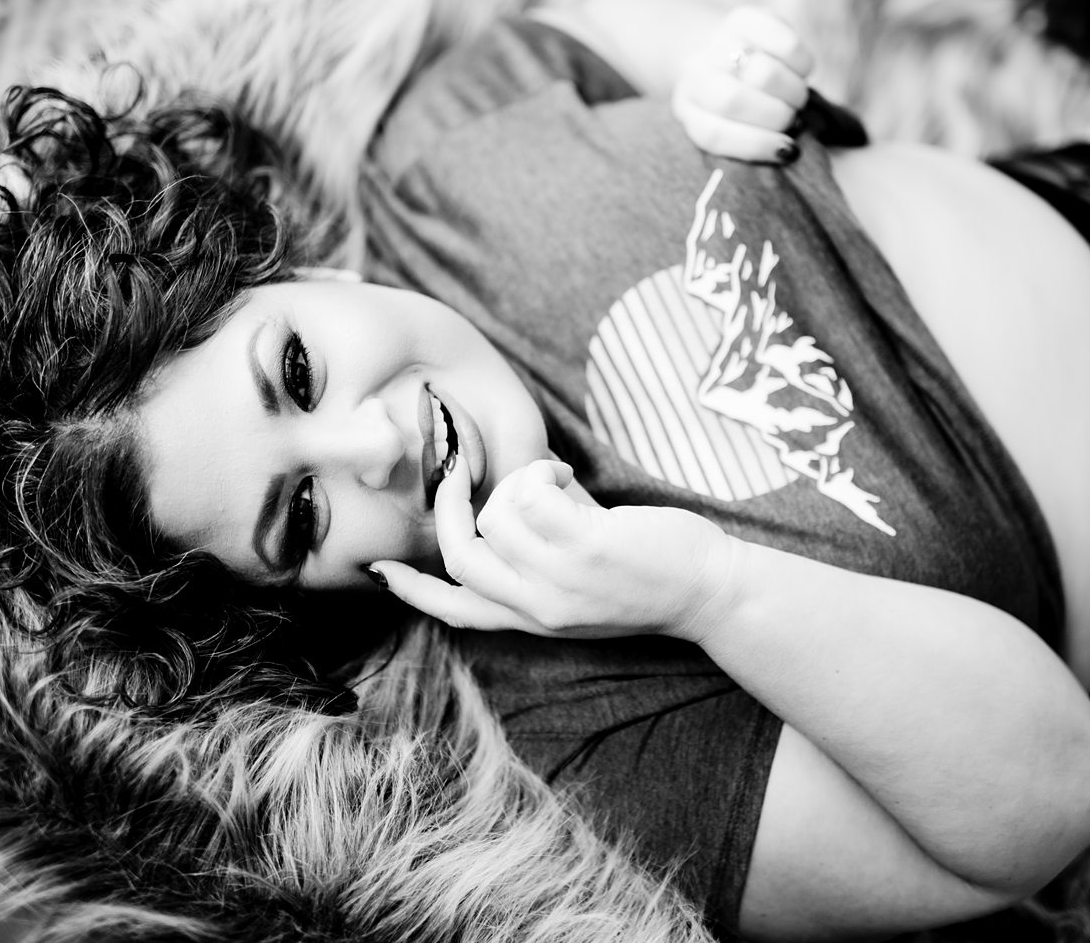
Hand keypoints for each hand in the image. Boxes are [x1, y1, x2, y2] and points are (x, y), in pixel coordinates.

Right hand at [370, 458, 738, 642]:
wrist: (711, 594)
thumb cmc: (653, 578)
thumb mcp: (581, 588)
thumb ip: (536, 561)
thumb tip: (503, 508)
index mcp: (532, 619)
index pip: (458, 611)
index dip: (413, 591)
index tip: (378, 571)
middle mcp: (538, 606)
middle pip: (460, 558)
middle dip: (450, 505)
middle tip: (458, 469)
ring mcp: (558, 580)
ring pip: (494, 516)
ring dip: (519, 481)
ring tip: (558, 481)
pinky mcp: (582, 549)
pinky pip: (528, 492)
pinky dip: (541, 470)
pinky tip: (569, 476)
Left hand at [672, 6, 814, 163]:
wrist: (713, 46)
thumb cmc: (733, 99)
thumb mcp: (730, 127)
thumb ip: (750, 140)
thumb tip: (789, 149)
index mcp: (688, 109)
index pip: (714, 134)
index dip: (756, 145)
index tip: (787, 150)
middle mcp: (695, 73)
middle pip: (734, 101)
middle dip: (777, 116)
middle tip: (791, 117)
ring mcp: (717, 43)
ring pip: (763, 73)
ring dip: (792, 91)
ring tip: (796, 95)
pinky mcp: (744, 16)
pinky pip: (783, 41)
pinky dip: (801, 60)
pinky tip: (801, 69)